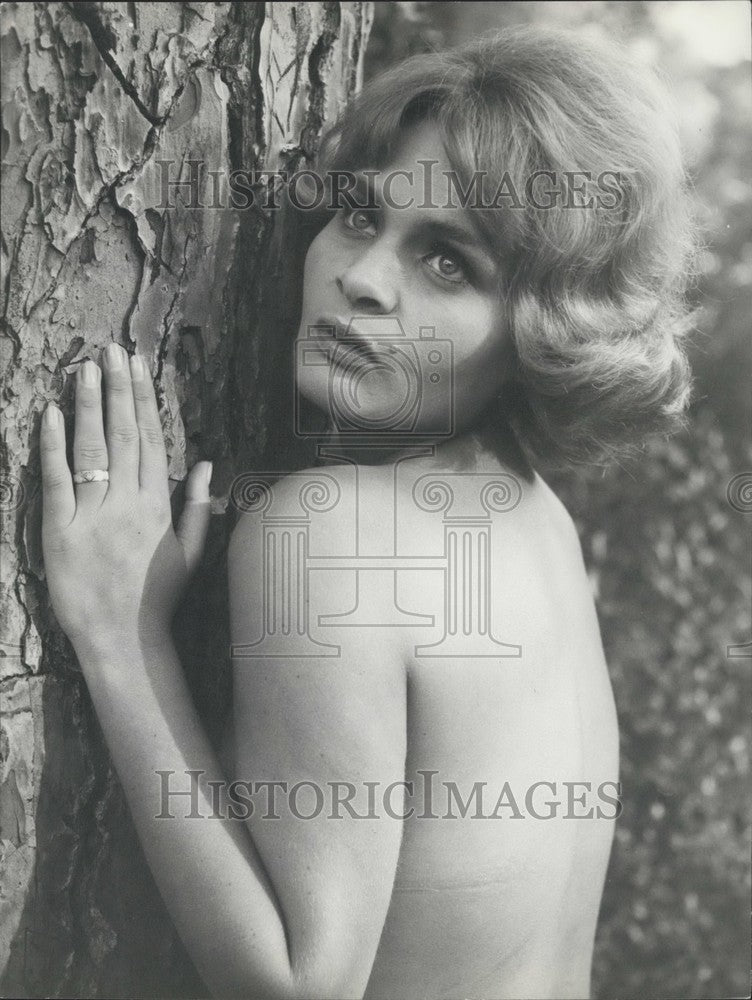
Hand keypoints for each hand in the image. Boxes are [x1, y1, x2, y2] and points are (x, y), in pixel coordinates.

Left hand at [40, 343, 211, 656]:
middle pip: (122, 435)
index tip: (138, 367)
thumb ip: (197, 507)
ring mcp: (92, 515)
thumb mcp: (190, 552)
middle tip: (112, 351)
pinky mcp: (60, 531)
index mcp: (157, 505)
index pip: (149, 439)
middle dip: (117, 390)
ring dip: (87, 406)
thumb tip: (204, 464)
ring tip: (84, 368)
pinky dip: (53, 447)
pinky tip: (51, 415)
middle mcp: (127, 503)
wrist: (123, 637)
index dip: (142, 400)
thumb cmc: (158, 597)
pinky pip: (57, 482)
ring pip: (92, 450)